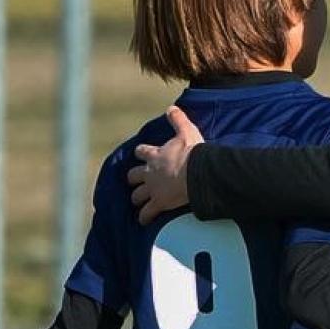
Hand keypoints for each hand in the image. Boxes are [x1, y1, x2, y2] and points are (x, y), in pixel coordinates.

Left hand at [126, 106, 203, 223]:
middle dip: (134, 179)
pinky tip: (144, 221)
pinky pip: (147, 213)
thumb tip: (171, 108)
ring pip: (137, 196)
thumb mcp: (186, 131)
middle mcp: (150, 172)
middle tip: (138, 181)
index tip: (142, 154)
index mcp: (155, 155)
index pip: (141, 152)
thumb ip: (178, 120)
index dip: (141, 153)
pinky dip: (145, 217)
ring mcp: (153, 189)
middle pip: (133, 176)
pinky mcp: (158, 203)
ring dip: (137, 198)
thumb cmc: (192, 152)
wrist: (196, 173)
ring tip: (139, 202)